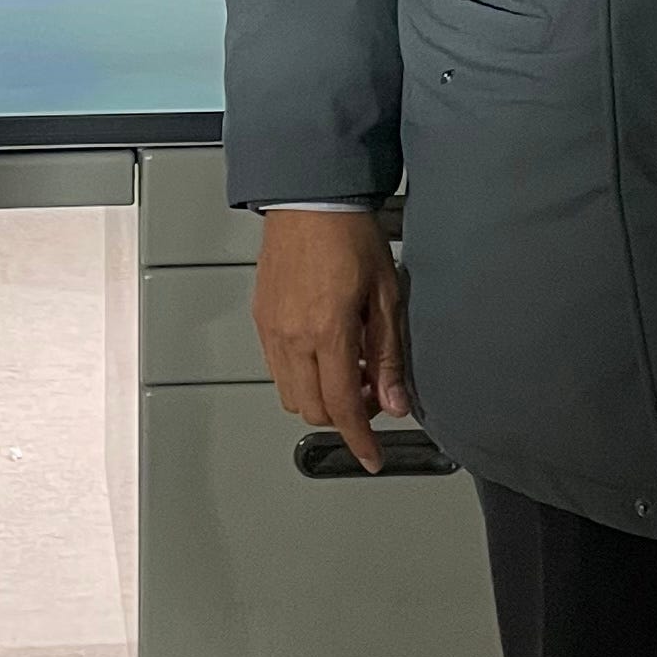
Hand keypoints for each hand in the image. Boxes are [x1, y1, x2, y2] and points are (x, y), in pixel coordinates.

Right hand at [252, 209, 411, 472]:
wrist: (309, 199)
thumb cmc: (350, 235)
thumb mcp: (387, 294)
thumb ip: (389, 354)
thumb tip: (395, 402)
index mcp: (328, 333)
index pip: (344, 408)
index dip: (360, 440)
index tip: (372, 457)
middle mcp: (293, 337)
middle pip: (314, 410)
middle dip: (346, 416)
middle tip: (374, 393)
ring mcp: (272, 329)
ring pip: (292, 394)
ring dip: (322, 396)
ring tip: (350, 367)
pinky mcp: (262, 319)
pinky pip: (277, 369)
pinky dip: (301, 376)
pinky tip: (325, 351)